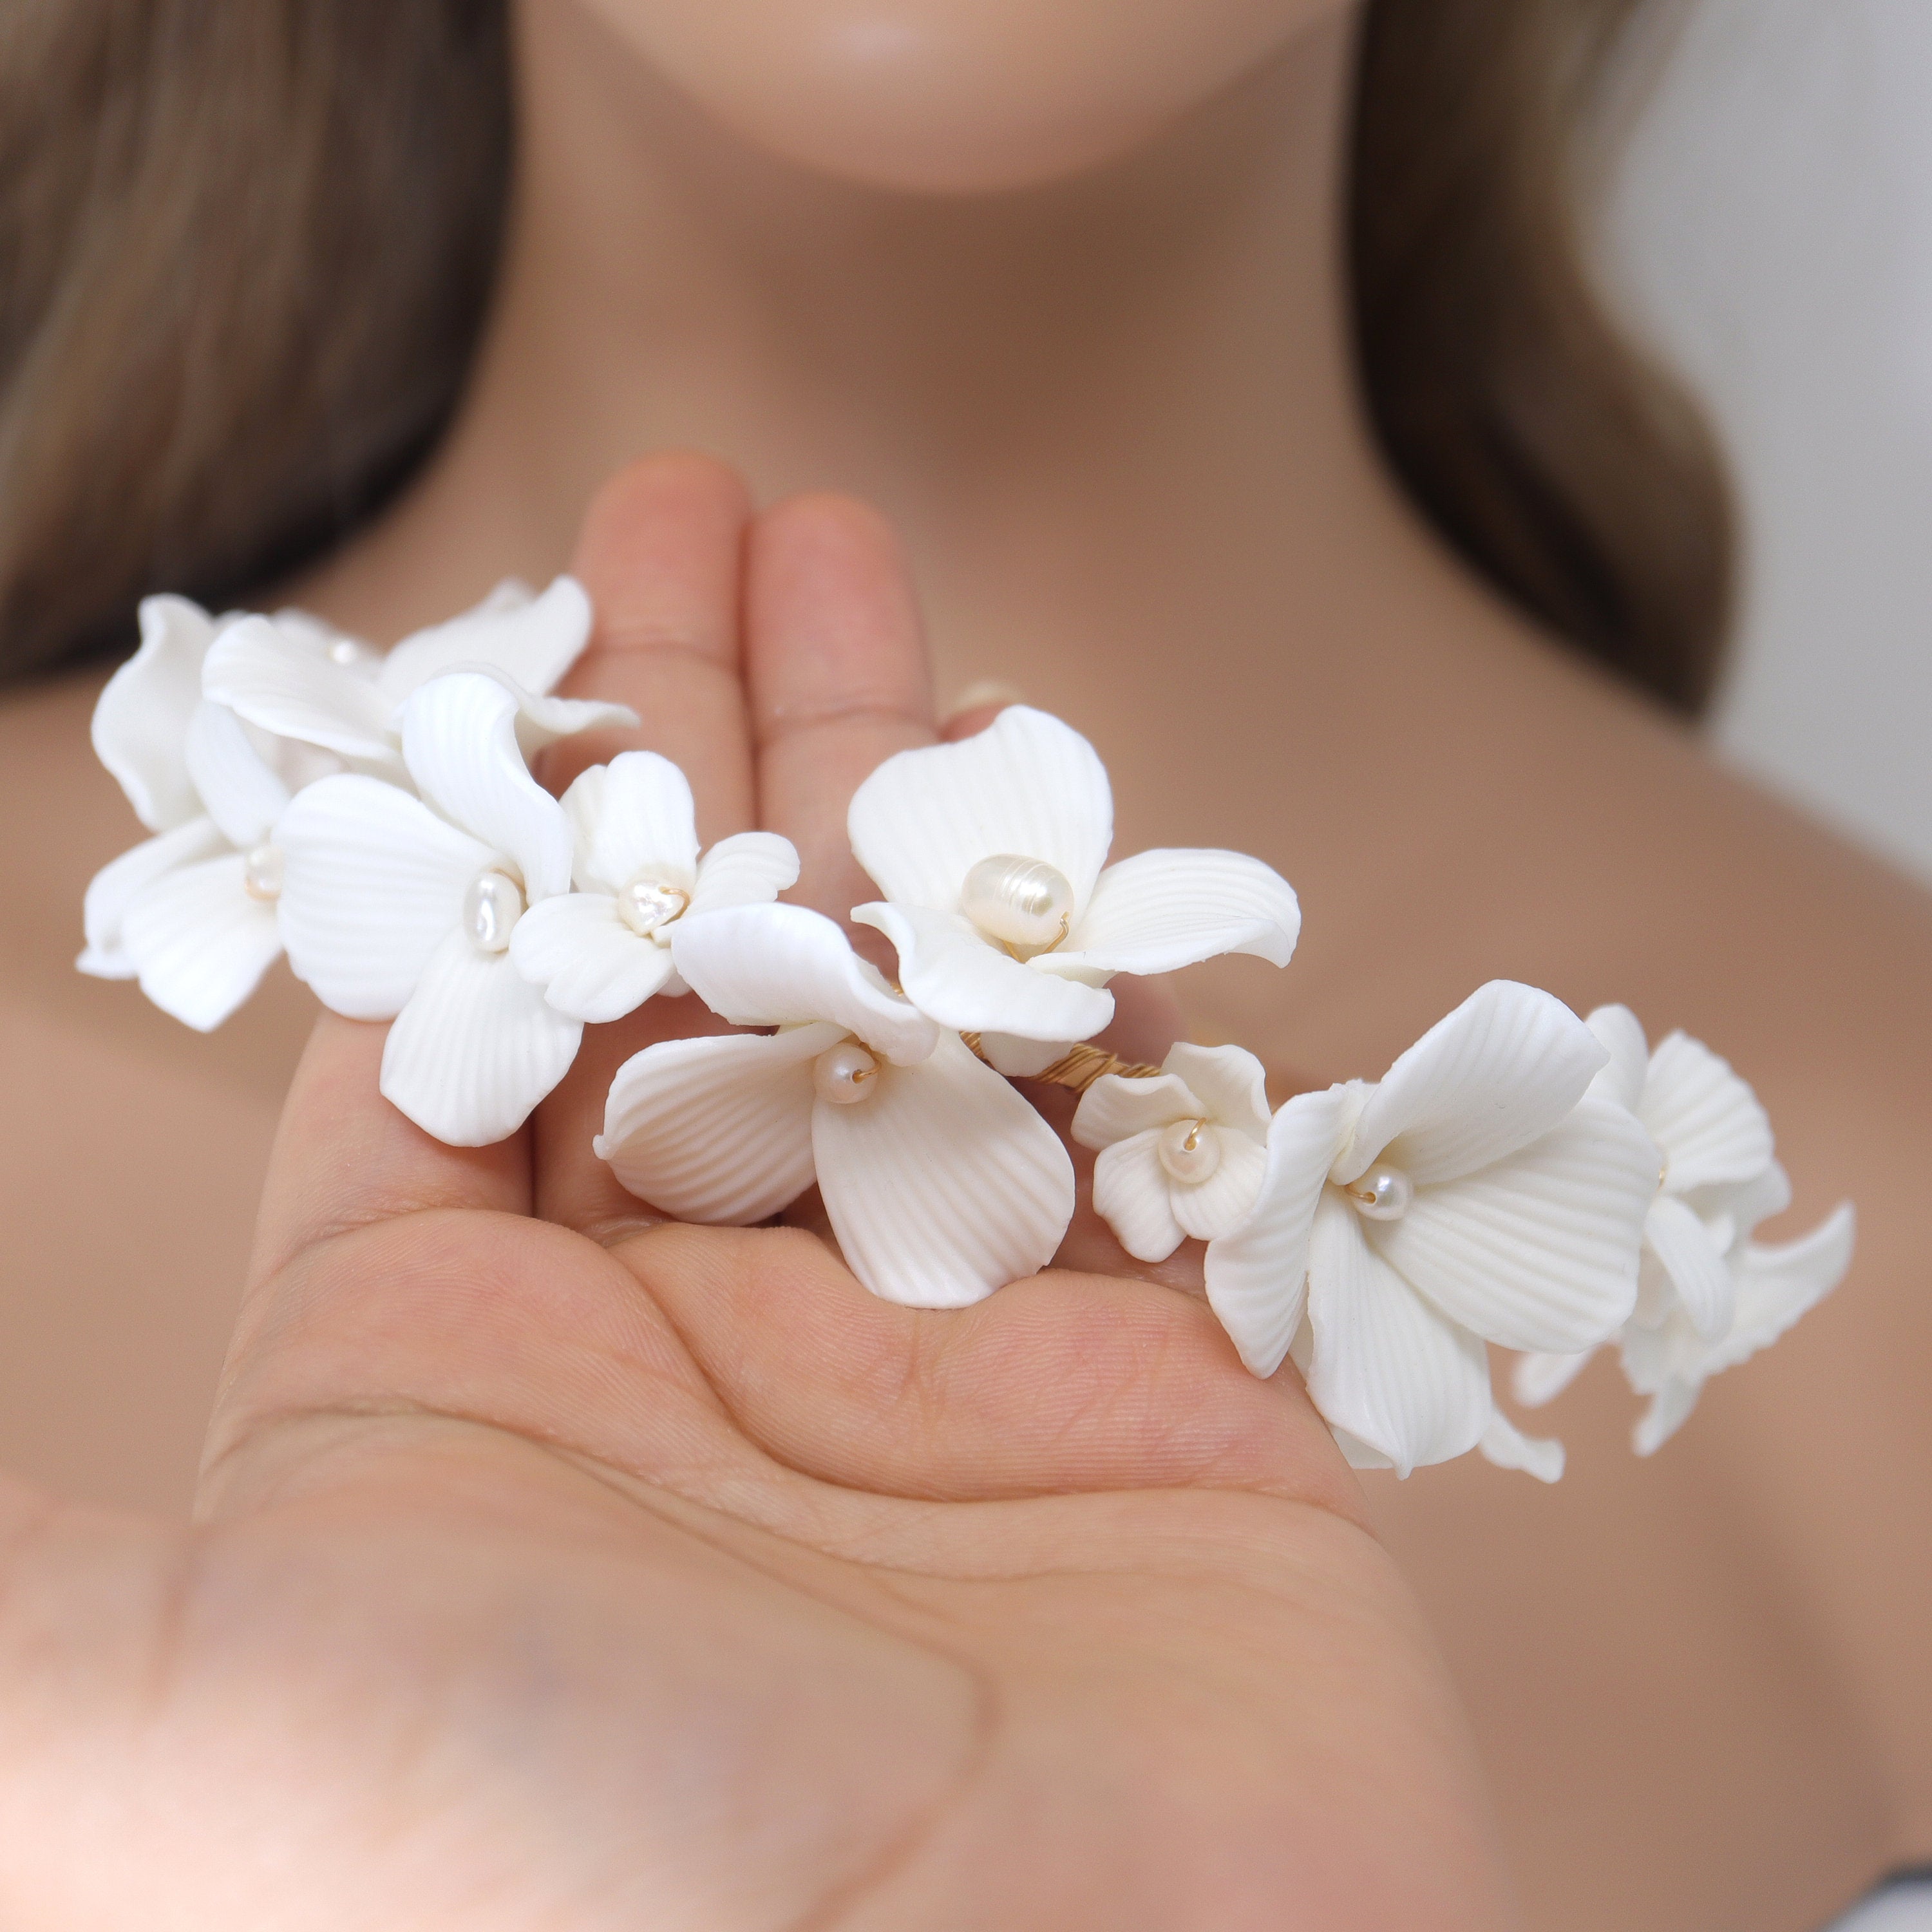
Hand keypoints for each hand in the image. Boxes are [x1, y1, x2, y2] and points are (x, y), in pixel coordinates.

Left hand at [0, 456, 1517, 1929]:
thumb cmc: (603, 1895)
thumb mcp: (201, 1720)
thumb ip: (40, 1596)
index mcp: (464, 1404)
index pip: (463, 1031)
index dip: (491, 818)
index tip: (532, 626)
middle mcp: (703, 1368)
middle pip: (693, 962)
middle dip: (704, 723)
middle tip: (715, 496)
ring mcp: (947, 1369)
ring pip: (905, 1003)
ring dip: (892, 783)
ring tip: (875, 557)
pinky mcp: (1171, 1397)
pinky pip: (1124, 1131)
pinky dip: (1094, 972)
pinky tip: (1054, 812)